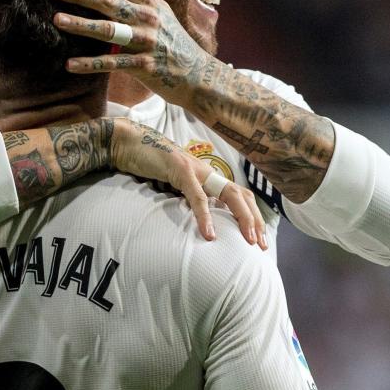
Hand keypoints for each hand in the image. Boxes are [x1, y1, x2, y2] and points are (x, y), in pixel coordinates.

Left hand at [51, 0, 216, 104]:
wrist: (197, 75)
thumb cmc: (172, 40)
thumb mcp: (157, 9)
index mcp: (148, 2)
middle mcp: (147, 18)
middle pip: (109, 2)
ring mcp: (146, 42)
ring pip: (109, 30)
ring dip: (82, 24)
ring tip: (57, 19)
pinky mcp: (144, 66)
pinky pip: (112, 64)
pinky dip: (90, 64)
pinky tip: (70, 64)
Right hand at [108, 119, 266, 248]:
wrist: (128, 144)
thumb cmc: (148, 167)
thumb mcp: (171, 188)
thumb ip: (186, 200)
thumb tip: (196, 223)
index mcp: (207, 177)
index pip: (240, 196)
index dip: (253, 216)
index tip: (258, 239)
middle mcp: (208, 172)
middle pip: (242, 195)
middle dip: (255, 220)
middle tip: (260, 245)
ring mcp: (196, 170)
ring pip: (230, 194)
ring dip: (243, 218)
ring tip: (247, 239)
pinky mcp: (180, 170)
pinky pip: (197, 196)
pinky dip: (205, 216)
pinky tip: (209, 234)